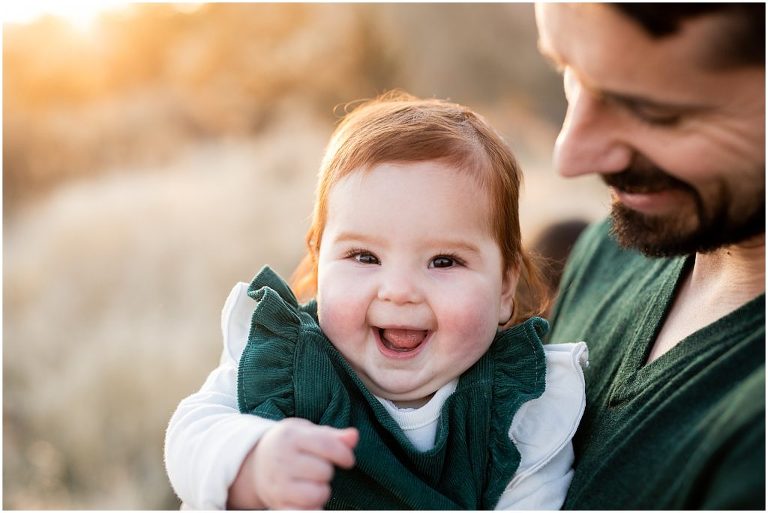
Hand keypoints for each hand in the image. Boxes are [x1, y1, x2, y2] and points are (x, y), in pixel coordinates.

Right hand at [228, 417, 358, 509]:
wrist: (255, 464)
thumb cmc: (289, 445)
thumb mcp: (306, 432)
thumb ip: (332, 435)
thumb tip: (354, 436)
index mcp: (290, 437)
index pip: (326, 445)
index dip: (343, 454)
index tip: (347, 460)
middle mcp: (281, 460)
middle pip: (323, 471)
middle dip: (328, 470)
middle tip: (318, 468)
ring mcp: (278, 484)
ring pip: (317, 494)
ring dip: (322, 491)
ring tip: (315, 484)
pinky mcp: (278, 504)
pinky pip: (305, 512)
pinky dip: (313, 508)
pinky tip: (310, 500)